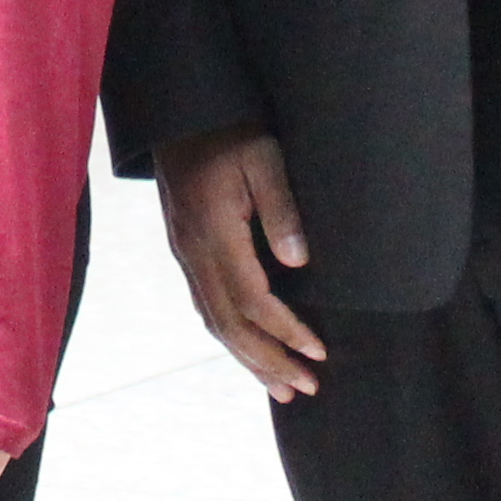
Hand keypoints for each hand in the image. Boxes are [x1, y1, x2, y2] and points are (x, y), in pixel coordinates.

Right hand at [153, 125, 324, 399]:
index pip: (252, 300)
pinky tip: (245, 349)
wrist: (181, 112)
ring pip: (213, 321)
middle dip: (269, 361)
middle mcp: (193, 252)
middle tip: (306, 388)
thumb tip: (298, 263)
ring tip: (281, 388)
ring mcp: (184, 253)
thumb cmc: (230, 131)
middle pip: (229, 324)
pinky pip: (204, 306)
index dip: (286, 331)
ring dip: (248, 359)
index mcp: (214, 233)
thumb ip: (281, 208)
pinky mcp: (183, 249)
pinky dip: (228, 336)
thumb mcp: (264, 157)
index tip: (319, 351)